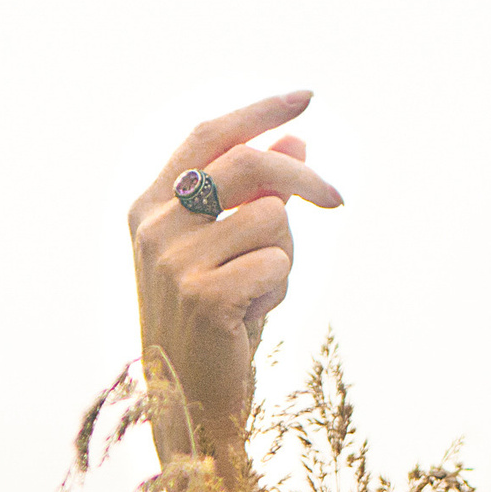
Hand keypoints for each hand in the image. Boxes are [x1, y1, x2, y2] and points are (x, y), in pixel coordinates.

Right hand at [129, 92, 341, 491]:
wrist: (192, 396)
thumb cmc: (218, 317)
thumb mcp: (235, 249)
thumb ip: (257, 195)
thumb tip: (294, 140)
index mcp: (150, 204)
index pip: (207, 135)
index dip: (258, 113)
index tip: (305, 95)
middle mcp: (152, 225)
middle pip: (247, 166)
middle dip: (305, 179)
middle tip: (340, 201)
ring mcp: (173, 260)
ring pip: (272, 221)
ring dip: (285, 258)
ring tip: (259, 291)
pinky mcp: (203, 294)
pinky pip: (276, 264)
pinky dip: (280, 289)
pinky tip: (253, 316)